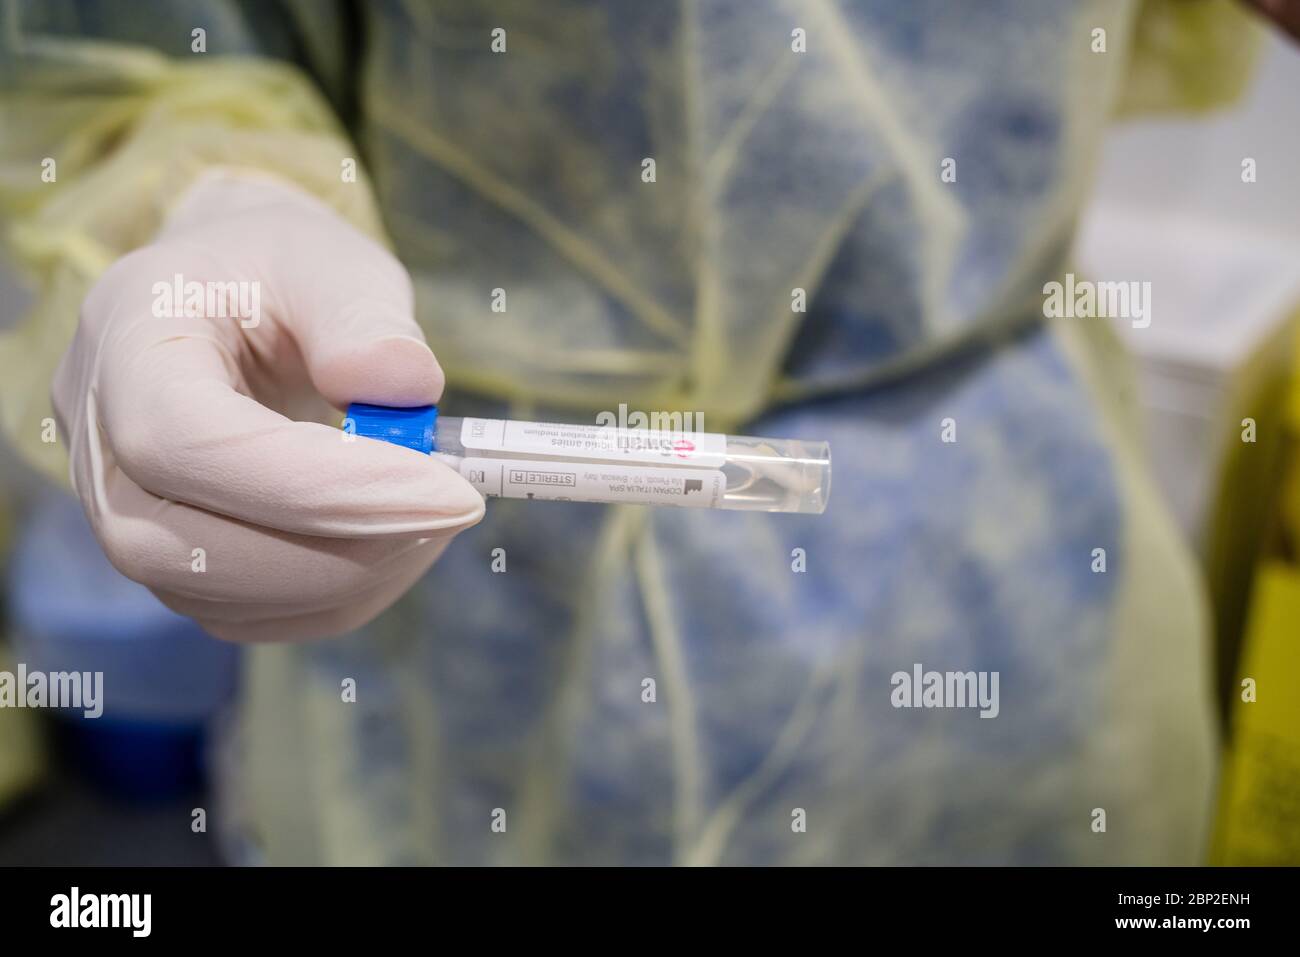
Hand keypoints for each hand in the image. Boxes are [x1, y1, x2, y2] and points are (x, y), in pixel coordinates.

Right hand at [53, 171, 483, 640]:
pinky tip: (399, 540)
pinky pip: (249, 615)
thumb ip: (363, 315)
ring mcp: (125, 513)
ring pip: (220, 599)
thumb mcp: (328, 260)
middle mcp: (101, 441)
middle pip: (189, 549)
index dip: (321, 488)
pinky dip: (340, 595)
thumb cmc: (277, 272)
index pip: (190, 444)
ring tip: (433, 515)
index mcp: (126, 341)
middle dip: (342, 550)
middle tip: (452, 509)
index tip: (449, 490)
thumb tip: (402, 383)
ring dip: (350, 578)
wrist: (232, 300)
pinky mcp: (174, 560)